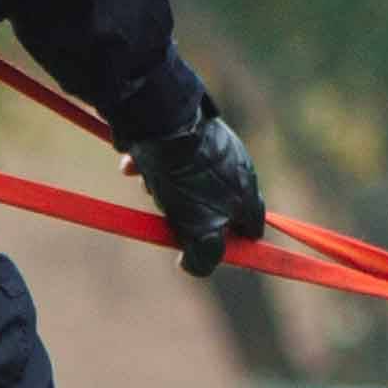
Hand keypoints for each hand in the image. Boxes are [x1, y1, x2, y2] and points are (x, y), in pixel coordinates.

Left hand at [125, 108, 268, 277]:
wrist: (161, 119)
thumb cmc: (186, 177)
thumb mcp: (201, 229)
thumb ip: (207, 256)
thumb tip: (195, 267)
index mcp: (247, 189)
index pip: (254, 226)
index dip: (235, 244)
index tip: (212, 252)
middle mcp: (235, 166)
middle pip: (215, 206)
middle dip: (189, 217)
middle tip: (171, 218)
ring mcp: (212, 146)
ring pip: (187, 182)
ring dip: (164, 190)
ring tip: (149, 185)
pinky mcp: (186, 131)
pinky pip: (167, 158)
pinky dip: (150, 166)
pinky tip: (134, 165)